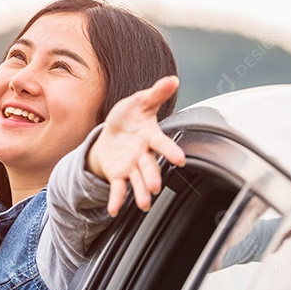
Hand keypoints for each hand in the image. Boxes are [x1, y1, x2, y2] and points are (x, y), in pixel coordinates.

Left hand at [86, 76, 185, 216]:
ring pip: (138, 180)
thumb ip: (155, 94)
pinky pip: (119, 189)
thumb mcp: (139, 102)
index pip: (161, 143)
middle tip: (156, 185)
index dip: (170, 150)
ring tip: (144, 204)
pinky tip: (115, 210)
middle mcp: (143, 154)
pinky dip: (117, 199)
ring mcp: (132, 166)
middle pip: (149, 166)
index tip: (179, 159)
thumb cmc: (129, 116)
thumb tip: (173, 79)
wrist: (111, 132)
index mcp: (150, 136)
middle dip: (153, 175)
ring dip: (141, 192)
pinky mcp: (119, 175)